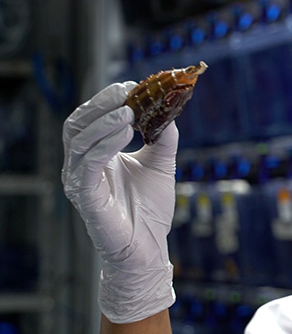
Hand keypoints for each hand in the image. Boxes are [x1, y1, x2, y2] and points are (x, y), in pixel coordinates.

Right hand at [62, 82, 177, 323]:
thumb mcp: (161, 164)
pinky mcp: (85, 198)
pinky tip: (124, 133)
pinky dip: (104, 145)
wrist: (150, 247)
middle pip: (78, 124)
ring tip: (129, 111)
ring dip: (104, 122)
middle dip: (101, 104)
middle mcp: (82, 166)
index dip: (107, 99)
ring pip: (79, 141)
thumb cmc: (151, 209)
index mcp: (97, 155)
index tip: (132, 85)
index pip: (91, 118)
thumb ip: (164, 137)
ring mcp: (80, 181)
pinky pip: (88, 165)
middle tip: (127, 91)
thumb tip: (169, 109)